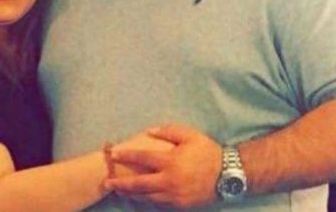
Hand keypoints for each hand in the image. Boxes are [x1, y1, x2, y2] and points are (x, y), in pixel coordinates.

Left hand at [105, 124, 221, 208]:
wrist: (229, 175)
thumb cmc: (208, 152)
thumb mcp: (190, 135)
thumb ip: (169, 131)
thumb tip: (149, 132)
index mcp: (170, 161)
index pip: (142, 158)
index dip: (125, 156)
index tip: (113, 154)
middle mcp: (169, 180)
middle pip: (138, 184)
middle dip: (120, 184)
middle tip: (107, 182)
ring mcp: (174, 196)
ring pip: (146, 197)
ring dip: (130, 194)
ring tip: (119, 191)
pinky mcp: (179, 206)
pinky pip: (158, 205)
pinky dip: (146, 201)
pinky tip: (139, 198)